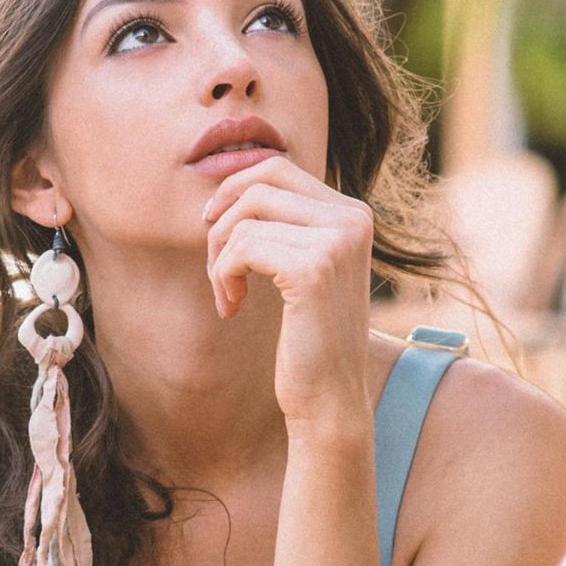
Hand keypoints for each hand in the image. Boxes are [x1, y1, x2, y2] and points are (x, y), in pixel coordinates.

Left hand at [203, 154, 375, 430]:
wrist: (330, 397)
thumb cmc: (310, 338)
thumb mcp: (305, 268)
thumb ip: (286, 224)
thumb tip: (229, 184)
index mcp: (353, 214)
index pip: (278, 168)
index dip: (233, 190)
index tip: (212, 225)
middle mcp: (352, 220)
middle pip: (259, 185)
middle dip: (222, 222)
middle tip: (216, 267)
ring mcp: (336, 242)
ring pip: (244, 219)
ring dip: (220, 260)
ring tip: (227, 296)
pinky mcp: (312, 269)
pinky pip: (241, 249)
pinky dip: (223, 277)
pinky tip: (231, 307)